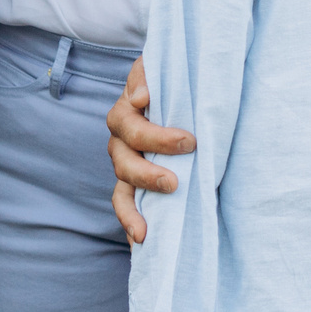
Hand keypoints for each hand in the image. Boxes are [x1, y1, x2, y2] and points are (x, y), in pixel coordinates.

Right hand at [107, 56, 193, 243]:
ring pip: (121, 189)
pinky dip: (131, 225)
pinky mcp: (137, 184)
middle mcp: (122, 140)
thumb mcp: (165, 66)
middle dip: (147, 174)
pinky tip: (141, 245)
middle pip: (123, 160)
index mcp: (127, 111)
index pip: (129, 125)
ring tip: (146, 232)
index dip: (155, 136)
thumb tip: (141, 98)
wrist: (186, 88)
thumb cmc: (177, 78)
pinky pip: (128, 206)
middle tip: (175, 182)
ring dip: (132, 211)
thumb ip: (148, 75)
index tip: (189, 141)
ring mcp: (128, 163)